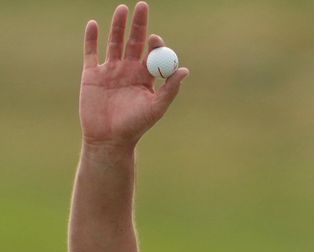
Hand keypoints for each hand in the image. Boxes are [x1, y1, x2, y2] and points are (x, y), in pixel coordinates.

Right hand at [79, 2, 188, 147]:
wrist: (109, 139)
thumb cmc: (136, 126)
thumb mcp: (157, 107)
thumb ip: (170, 88)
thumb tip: (184, 70)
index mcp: (146, 77)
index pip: (152, 53)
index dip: (154, 43)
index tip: (154, 38)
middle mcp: (129, 70)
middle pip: (134, 42)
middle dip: (138, 24)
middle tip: (142, 6)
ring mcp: (110, 70)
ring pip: (114, 42)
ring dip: (118, 26)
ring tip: (122, 9)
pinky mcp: (92, 74)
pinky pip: (91, 52)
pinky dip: (91, 38)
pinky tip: (93, 24)